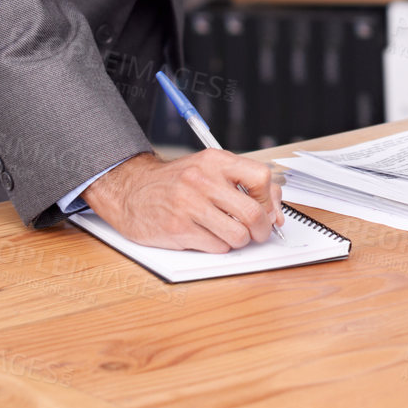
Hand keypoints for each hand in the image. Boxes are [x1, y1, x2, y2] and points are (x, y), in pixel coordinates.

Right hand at [81, 150, 284, 252]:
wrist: (132, 191)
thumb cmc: (177, 182)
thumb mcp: (210, 170)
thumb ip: (244, 184)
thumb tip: (275, 212)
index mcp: (215, 161)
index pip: (260, 177)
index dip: (270, 200)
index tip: (268, 210)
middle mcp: (202, 181)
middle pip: (253, 213)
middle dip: (262, 229)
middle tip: (259, 233)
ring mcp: (189, 205)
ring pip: (237, 235)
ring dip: (240, 240)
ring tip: (231, 234)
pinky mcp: (178, 229)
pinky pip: (217, 246)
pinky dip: (219, 246)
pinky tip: (208, 236)